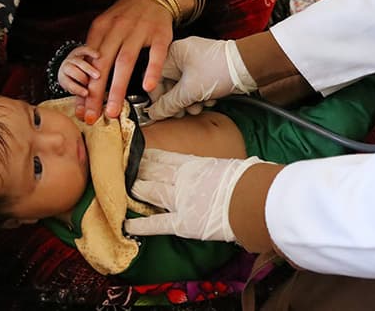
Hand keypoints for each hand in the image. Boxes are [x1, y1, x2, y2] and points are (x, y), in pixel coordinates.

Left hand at [57, 45, 100, 96]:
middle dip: (82, 78)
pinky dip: (90, 52)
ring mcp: (73, 58)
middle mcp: (67, 68)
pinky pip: (84, 49)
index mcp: (64, 79)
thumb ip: (83, 99)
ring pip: (79, 62)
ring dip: (88, 69)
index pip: (69, 84)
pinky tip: (98, 56)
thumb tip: (88, 114)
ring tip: (98, 75)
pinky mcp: (79, 50)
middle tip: (93, 84)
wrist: (70, 65)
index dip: (77, 89)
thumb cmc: (76, 82)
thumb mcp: (77, 89)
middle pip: (73, 72)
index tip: (87, 94)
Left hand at [80, 0, 177, 122]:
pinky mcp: (161, 34)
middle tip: (93, 116)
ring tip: (113, 110)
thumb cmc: (127, 16)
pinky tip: (148, 87)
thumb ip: (96, 50)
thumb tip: (85, 80)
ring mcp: (140, 31)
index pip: (89, 62)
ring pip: (126, 61)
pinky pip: (156, 54)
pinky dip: (152, 70)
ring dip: (118, 88)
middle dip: (96, 93)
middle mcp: (118, 28)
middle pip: (103, 64)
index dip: (83, 86)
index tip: (81, 108)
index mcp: (101, 28)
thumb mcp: (106, 27)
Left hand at [123, 149, 264, 241]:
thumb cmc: (250, 180)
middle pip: (154, 172)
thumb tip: (234, 167)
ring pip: (150, 192)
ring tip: (123, 187)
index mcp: (197, 165)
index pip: (167, 158)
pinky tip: (126, 224)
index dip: (152, 156)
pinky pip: (156, 223)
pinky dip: (140, 224)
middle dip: (137, 170)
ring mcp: (180, 201)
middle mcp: (183, 180)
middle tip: (122, 167)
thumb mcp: (232, 165)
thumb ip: (221, 168)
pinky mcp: (182, 222)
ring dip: (136, 189)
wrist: (252, 197)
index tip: (140, 151)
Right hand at [146, 37, 256, 120]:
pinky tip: (209, 101)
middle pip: (171, 84)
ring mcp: (197, 61)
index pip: (156, 77)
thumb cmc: (219, 70)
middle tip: (182, 113)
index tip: (162, 110)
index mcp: (174, 52)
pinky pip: (197, 85)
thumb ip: (169, 104)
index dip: (158, 97)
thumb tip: (155, 113)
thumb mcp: (190, 91)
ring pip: (185, 87)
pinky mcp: (208, 69)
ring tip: (198, 108)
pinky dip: (201, 96)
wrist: (249, 67)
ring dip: (190, 101)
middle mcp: (184, 54)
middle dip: (178, 101)